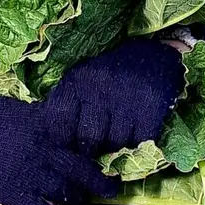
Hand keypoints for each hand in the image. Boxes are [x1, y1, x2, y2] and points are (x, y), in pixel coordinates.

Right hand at [0, 91, 115, 204]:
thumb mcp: (17, 110)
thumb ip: (42, 120)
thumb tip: (62, 128)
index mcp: (44, 126)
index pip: (81, 140)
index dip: (96, 151)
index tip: (104, 157)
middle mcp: (42, 150)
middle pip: (80, 169)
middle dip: (98, 181)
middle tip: (109, 188)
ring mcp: (28, 174)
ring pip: (66, 192)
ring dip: (78, 200)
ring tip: (81, 203)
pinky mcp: (12, 194)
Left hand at [41, 39, 184, 155]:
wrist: (151, 55)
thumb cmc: (109, 74)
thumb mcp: (81, 80)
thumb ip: (67, 106)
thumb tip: (52, 140)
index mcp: (76, 81)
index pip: (58, 121)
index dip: (62, 139)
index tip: (70, 144)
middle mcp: (99, 87)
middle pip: (88, 138)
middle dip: (90, 149)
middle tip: (94, 149)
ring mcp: (126, 97)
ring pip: (114, 143)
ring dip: (114, 148)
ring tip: (114, 140)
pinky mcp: (150, 106)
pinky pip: (138, 141)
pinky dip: (135, 144)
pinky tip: (133, 135)